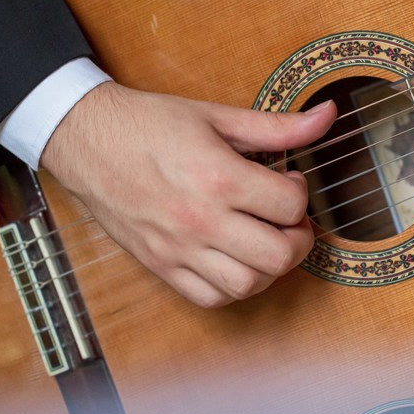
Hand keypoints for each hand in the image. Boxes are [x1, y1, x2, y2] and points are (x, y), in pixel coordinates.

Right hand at [40, 82, 335, 306]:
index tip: (290, 182)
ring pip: (248, 285)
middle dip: (298, 238)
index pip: (289, 205)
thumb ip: (276, 124)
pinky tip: (235, 259)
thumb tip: (327, 115)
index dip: (302, 193)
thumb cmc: (147, 124)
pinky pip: (210, 298)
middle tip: (289, 220)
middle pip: (278, 255)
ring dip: (269, 267)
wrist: (85, 139)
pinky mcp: (160, 265)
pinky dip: (233, 287)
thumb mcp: (216, 116)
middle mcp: (201, 220)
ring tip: (265, 240)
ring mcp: (179, 249)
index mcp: (219, 178)